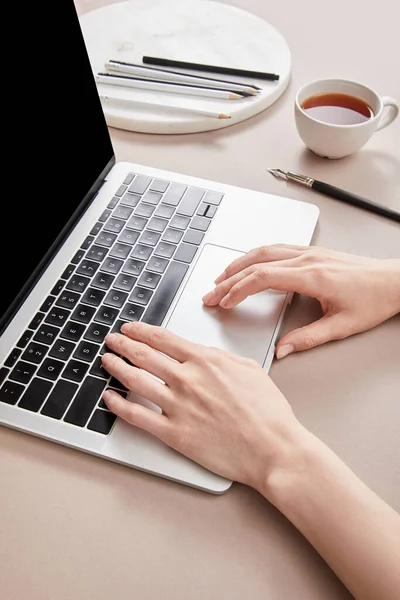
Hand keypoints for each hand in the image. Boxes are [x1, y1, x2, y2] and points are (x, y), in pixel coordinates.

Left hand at [101, 321, 305, 489]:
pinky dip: (119, 406)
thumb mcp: (248, 369)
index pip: (162, 339)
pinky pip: (137, 416)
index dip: (141, 331)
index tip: (129, 328)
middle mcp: (187, 379)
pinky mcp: (173, 433)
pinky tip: (110, 398)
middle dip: (123, 344)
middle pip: (144, 355)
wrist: (273, 448)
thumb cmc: (267, 412)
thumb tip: (202, 353)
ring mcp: (177, 406)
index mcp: (205, 361)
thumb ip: (220, 357)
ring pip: (135, 380)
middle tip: (112, 340)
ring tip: (106, 360)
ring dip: (116, 367)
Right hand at [202, 244, 399, 357]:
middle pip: (256, 263)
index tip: (225, 302)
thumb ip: (308, 338)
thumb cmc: (374, 299)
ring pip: (263, 251)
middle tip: (211, 293)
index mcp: (312, 276)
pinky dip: (255, 256)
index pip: (262, 277)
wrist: (394, 280)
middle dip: (229, 279)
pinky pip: (276, 248)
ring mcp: (309, 252)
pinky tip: (248, 264)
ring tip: (221, 278)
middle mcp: (307, 259)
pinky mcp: (312, 252)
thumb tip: (282, 350)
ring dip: (238, 264)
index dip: (238, 290)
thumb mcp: (342, 326)